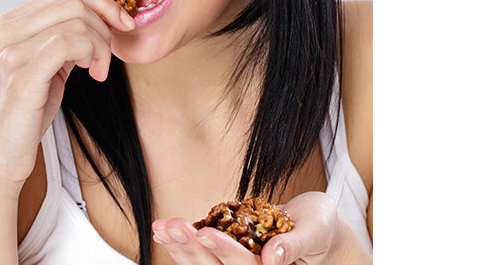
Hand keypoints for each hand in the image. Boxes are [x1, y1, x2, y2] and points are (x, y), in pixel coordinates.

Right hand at [0, 0, 134, 190]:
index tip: (121, 27)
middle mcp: (5, 31)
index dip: (101, 6)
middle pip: (73, 1)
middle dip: (104, 24)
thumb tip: (100, 21)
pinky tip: (93, 74)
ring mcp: (10, 51)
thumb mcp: (44, 67)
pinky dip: (92, 54)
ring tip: (98, 70)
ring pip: (76, 20)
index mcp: (8, 24)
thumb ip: (62, 40)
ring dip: (101, 45)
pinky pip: (70, 42)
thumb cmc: (24, 116)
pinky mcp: (21, 76)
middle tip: (106, 56)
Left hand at [152, 192, 353, 264]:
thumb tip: (273, 256)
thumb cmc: (319, 225)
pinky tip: (165, 231)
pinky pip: (200, 254)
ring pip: (204, 264)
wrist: (313, 223)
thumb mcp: (316, 230)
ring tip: (163, 227)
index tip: (205, 232)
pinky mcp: (225, 255)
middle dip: (193, 247)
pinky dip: (182, 243)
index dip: (225, 251)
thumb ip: (296, 244)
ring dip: (181, 247)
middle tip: (173, 226)